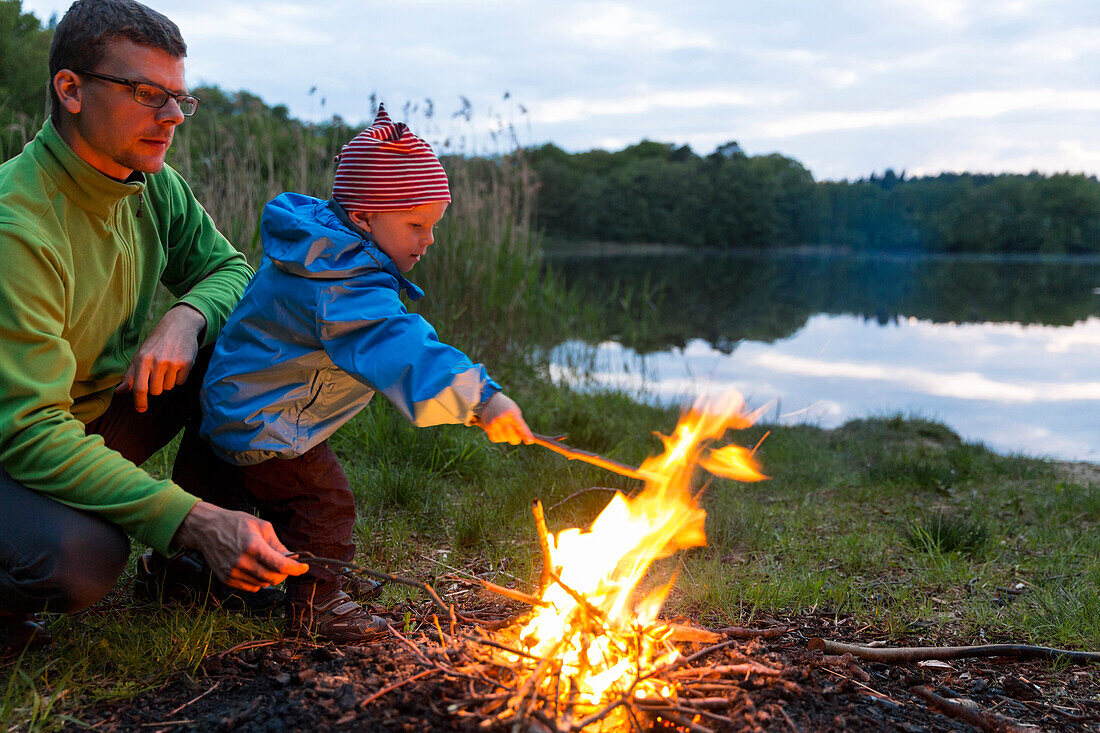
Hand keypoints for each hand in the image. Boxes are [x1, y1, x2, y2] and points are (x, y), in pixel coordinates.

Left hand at [116, 304, 205, 412]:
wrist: (178, 326)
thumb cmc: (156, 343)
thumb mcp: (140, 355)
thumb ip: (130, 375)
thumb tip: (119, 392)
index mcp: (142, 360)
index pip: (140, 388)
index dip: (140, 402)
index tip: (141, 409)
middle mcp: (157, 362)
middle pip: (156, 391)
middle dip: (156, 386)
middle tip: (158, 373)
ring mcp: (173, 363)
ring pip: (168, 387)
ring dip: (168, 381)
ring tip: (168, 366)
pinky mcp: (187, 363)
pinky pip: (180, 382)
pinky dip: (179, 377)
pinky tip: (178, 364)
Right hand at [173, 501, 307, 591]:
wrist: (207, 529)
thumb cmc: (236, 523)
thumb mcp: (261, 527)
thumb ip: (278, 545)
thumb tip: (293, 558)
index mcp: (252, 546)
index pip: (280, 565)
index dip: (296, 569)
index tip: (305, 567)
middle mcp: (242, 562)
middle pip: (273, 578)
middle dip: (285, 573)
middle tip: (287, 564)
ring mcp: (233, 572)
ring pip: (263, 584)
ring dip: (271, 577)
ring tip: (268, 563)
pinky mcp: (227, 579)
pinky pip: (251, 587)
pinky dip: (259, 581)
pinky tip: (256, 568)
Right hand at [477, 392, 532, 444]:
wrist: (489, 399)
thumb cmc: (506, 406)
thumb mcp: (515, 411)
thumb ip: (520, 423)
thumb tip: (525, 439)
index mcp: (512, 413)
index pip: (521, 427)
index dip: (526, 435)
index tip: (529, 441)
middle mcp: (503, 418)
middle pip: (513, 437)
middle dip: (516, 439)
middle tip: (517, 437)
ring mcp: (494, 423)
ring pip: (503, 439)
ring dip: (506, 438)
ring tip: (505, 430)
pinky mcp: (487, 427)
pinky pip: (495, 439)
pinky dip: (498, 438)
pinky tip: (499, 431)